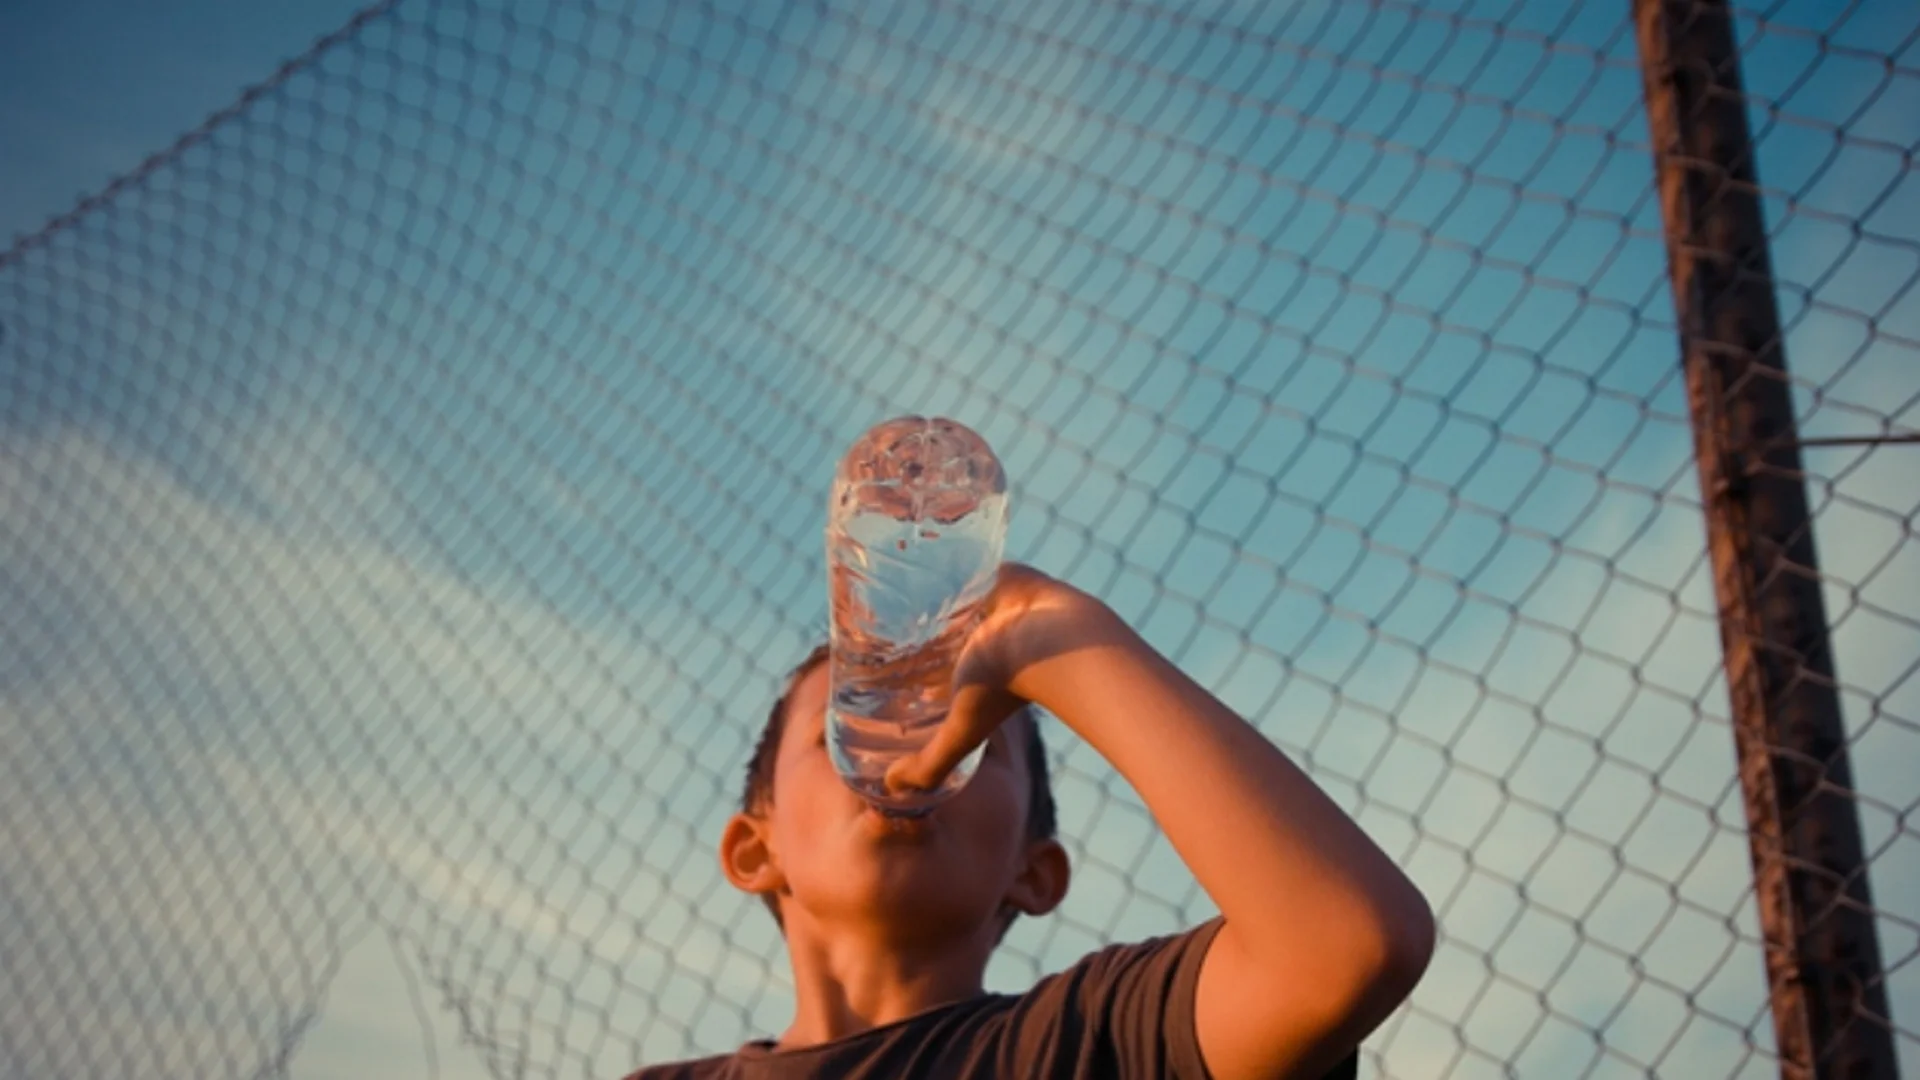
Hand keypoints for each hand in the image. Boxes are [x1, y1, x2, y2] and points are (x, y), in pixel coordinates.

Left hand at [882, 562, 1110, 793]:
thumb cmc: (1008, 687)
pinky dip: (945, 552)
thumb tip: (891, 789)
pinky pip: (967, 557)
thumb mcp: (960, 729)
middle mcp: (978, 636)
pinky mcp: (999, 572)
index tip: (863, 654)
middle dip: (906, 623)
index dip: (898, 661)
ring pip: (948, 592)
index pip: (925, 664)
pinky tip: (910, 547)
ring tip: (879, 574)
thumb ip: (930, 764)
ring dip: (924, 585)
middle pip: (933, 627)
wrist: (1054, 642)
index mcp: (968, 668)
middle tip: (864, 613)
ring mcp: (989, 603)